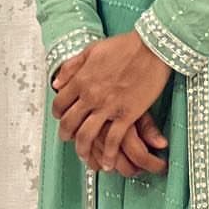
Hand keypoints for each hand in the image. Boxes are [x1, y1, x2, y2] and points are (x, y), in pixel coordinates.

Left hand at [51, 32, 172, 175]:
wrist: (151, 47)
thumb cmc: (124, 46)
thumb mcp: (91, 50)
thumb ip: (71, 67)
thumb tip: (56, 84)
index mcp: (81, 80)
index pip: (60, 104)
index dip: (58, 114)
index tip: (62, 119)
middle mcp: (90, 95)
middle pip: (69, 123)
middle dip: (66, 135)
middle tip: (69, 140)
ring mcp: (108, 106)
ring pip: (87, 135)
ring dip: (83, 149)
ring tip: (85, 157)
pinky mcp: (127, 114)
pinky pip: (113, 140)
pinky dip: (108, 155)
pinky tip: (108, 163)